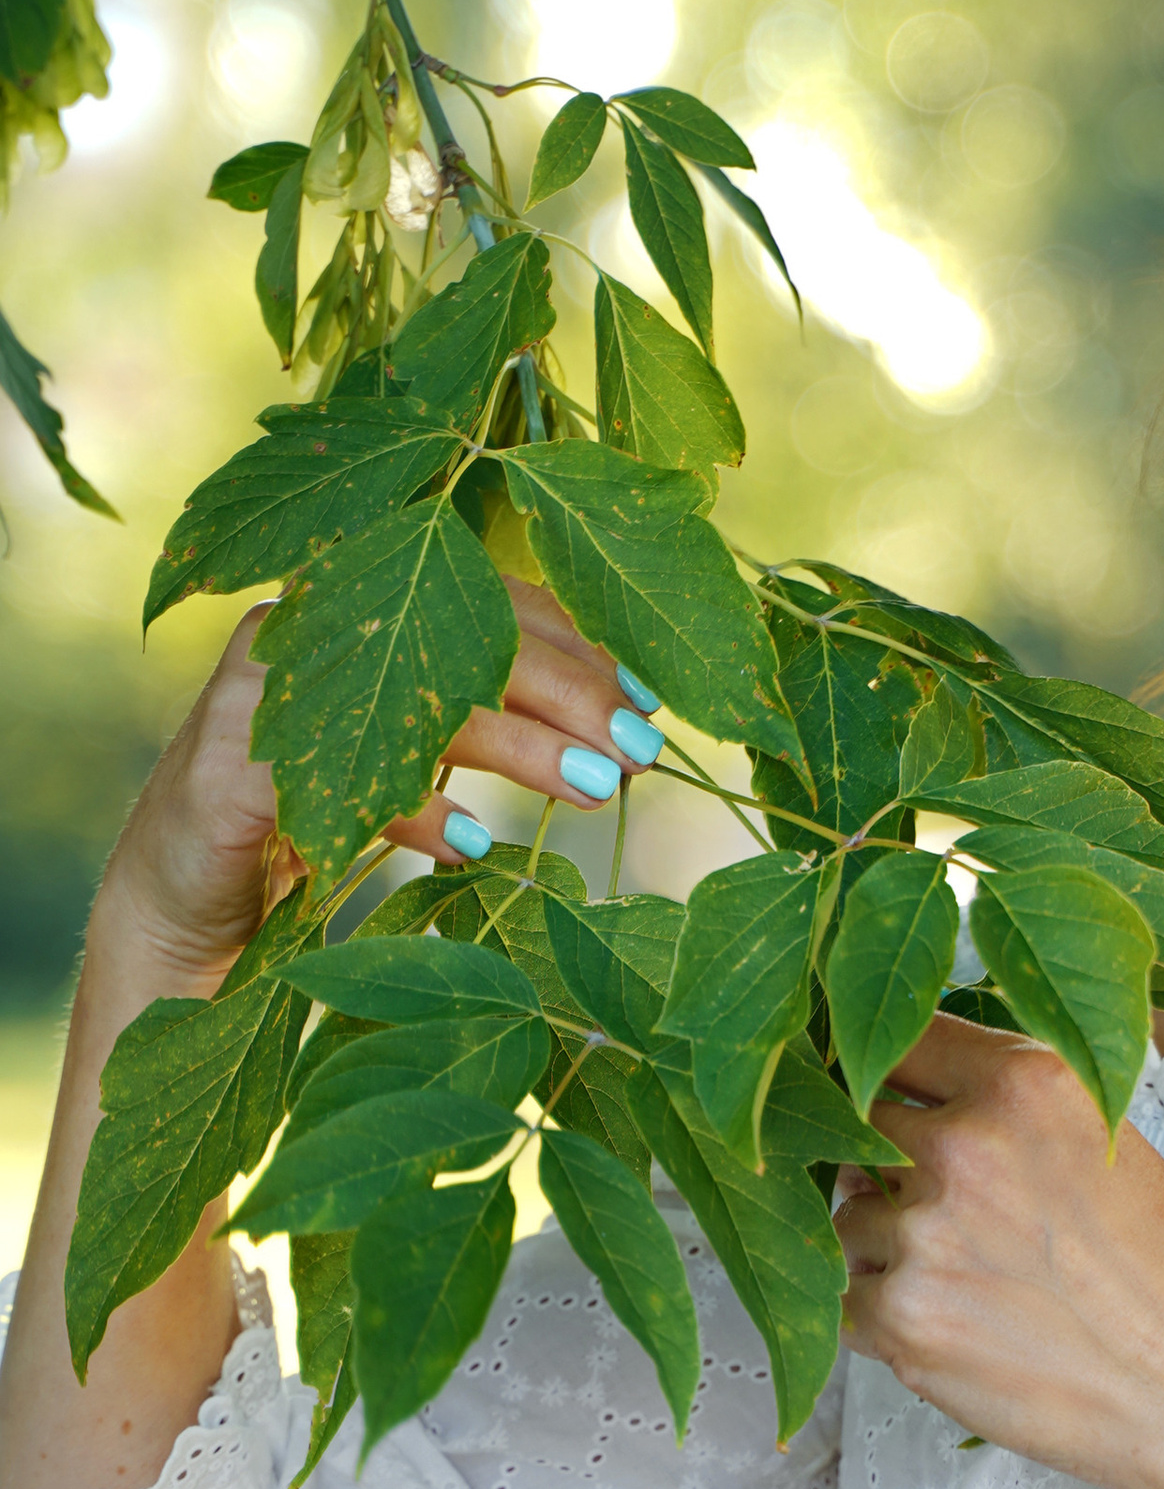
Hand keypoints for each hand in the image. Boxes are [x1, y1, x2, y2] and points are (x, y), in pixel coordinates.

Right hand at [97, 576, 657, 984]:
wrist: (186, 890)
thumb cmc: (326, 808)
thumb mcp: (418, 749)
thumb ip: (496, 717)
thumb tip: (623, 729)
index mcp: (361, 600)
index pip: (490, 598)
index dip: (580, 644)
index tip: (652, 700)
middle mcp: (311, 624)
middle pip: (463, 635)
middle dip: (568, 693)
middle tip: (639, 749)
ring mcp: (261, 690)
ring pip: (415, 697)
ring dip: (520, 746)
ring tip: (593, 786)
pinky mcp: (223, 766)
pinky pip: (335, 777)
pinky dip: (415, 810)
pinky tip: (475, 844)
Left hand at [834, 1014, 1163, 1488]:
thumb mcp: (1109, 1142)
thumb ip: (1012, 1108)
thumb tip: (914, 1102)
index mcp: (1024, 1083)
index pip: (907, 1039)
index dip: (899, 1073)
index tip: (898, 1097)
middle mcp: (964, 1144)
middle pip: (866, 1129)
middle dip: (898, 1168)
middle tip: (963, 1217)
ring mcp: (923, 1232)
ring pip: (853, 1217)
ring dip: (892, 1247)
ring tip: (979, 1285)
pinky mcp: (901, 1316)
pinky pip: (850, 1297)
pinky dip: (888, 1316)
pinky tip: (962, 1329)